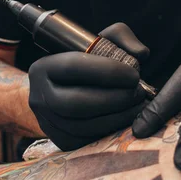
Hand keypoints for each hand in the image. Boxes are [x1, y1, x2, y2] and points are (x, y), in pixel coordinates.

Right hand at [29, 23, 148, 150]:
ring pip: (83, 126)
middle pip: (76, 103)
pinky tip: (128, 120)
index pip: (73, 67)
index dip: (107, 72)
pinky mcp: (61, 141)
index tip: (134, 75)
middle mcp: (39, 96)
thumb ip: (121, 37)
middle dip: (114, 99)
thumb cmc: (88, 64)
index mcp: (44, 67)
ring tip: (138, 106)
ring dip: (118, 117)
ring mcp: (47, 122)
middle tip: (138, 93)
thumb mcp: (101, 42)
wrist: (65, 91)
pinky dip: (112, 131)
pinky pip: (88, 141)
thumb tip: (141, 53)